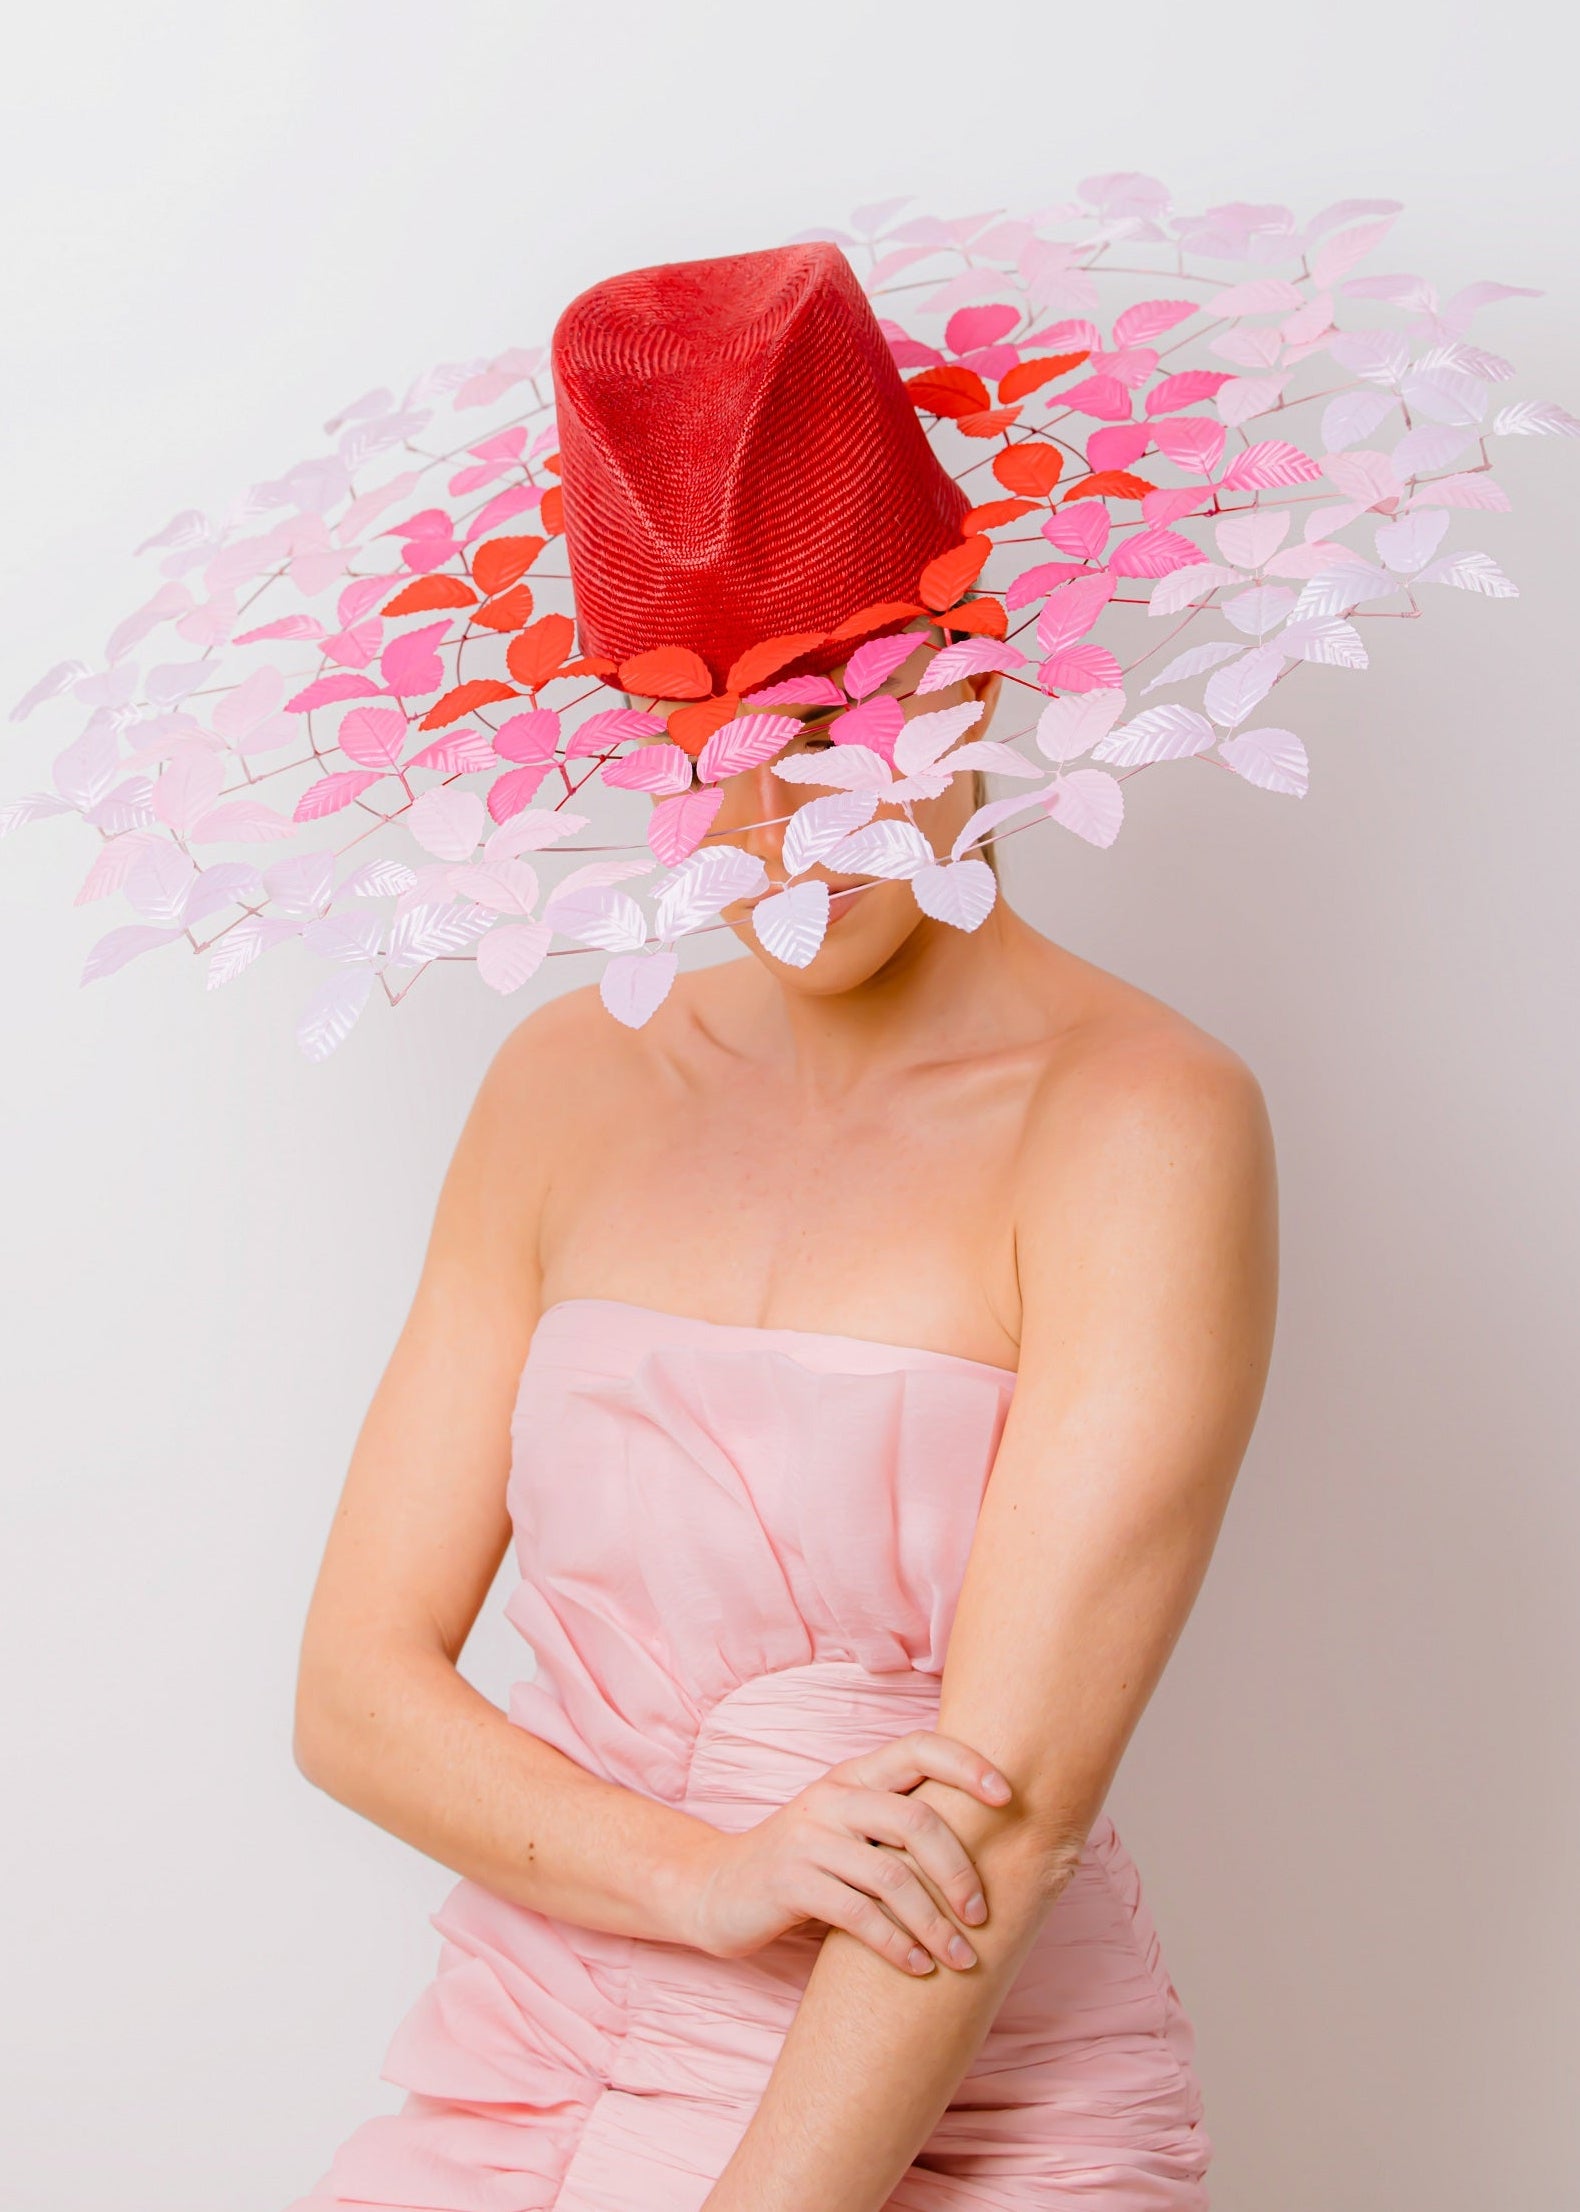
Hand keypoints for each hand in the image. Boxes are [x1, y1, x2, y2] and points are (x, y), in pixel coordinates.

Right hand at [684, 1730, 1011, 1976]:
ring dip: (935, 1923)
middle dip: (960, 1870)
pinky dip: (896, 1945)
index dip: (968, 1765)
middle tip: (982, 1914)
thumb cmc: (802, 1866)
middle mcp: (833, 1797)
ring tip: (961, 1958)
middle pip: (917, 1818)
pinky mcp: (791, 1882)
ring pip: (892, 1875)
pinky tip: (917, 1968)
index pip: (919, 1747)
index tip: (1009, 1798)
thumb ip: (896, 1829)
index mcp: (854, 1776)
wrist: (715, 1889)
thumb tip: (989, 1848)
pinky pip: (858, 1914)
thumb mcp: (848, 1831)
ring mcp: (809, 1838)